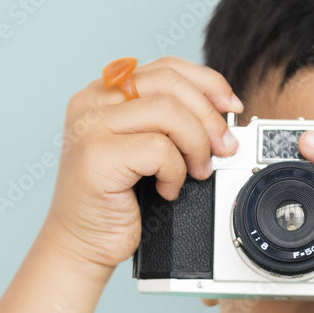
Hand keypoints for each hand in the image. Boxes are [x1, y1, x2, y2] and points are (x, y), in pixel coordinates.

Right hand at [41, 56, 243, 271]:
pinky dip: (175, 172)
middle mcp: (92, 102)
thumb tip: (221, 117)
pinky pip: (159, 148)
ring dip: (196, 144)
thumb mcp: (145, 151)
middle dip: (209, 116)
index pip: (165, 67)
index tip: (231, 107)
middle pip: (169, 84)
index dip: (207, 83)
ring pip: (168, 112)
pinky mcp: (96, 155)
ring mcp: (90, 127)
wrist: (82, 244)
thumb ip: (168, 124)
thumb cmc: (115, 203)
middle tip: (224, 148)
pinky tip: (167, 189)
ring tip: (196, 172)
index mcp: (104, 94)